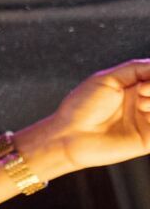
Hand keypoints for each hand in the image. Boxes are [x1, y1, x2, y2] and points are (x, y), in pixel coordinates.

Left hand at [27, 59, 149, 174]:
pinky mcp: (149, 140)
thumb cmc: (82, 106)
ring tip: (142, 104)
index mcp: (135, 88)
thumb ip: (136, 68)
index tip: (142, 82)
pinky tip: (145, 111)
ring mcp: (148, 122)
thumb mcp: (108, 79)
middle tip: (142, 90)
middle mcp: (144, 103)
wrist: (68, 134)